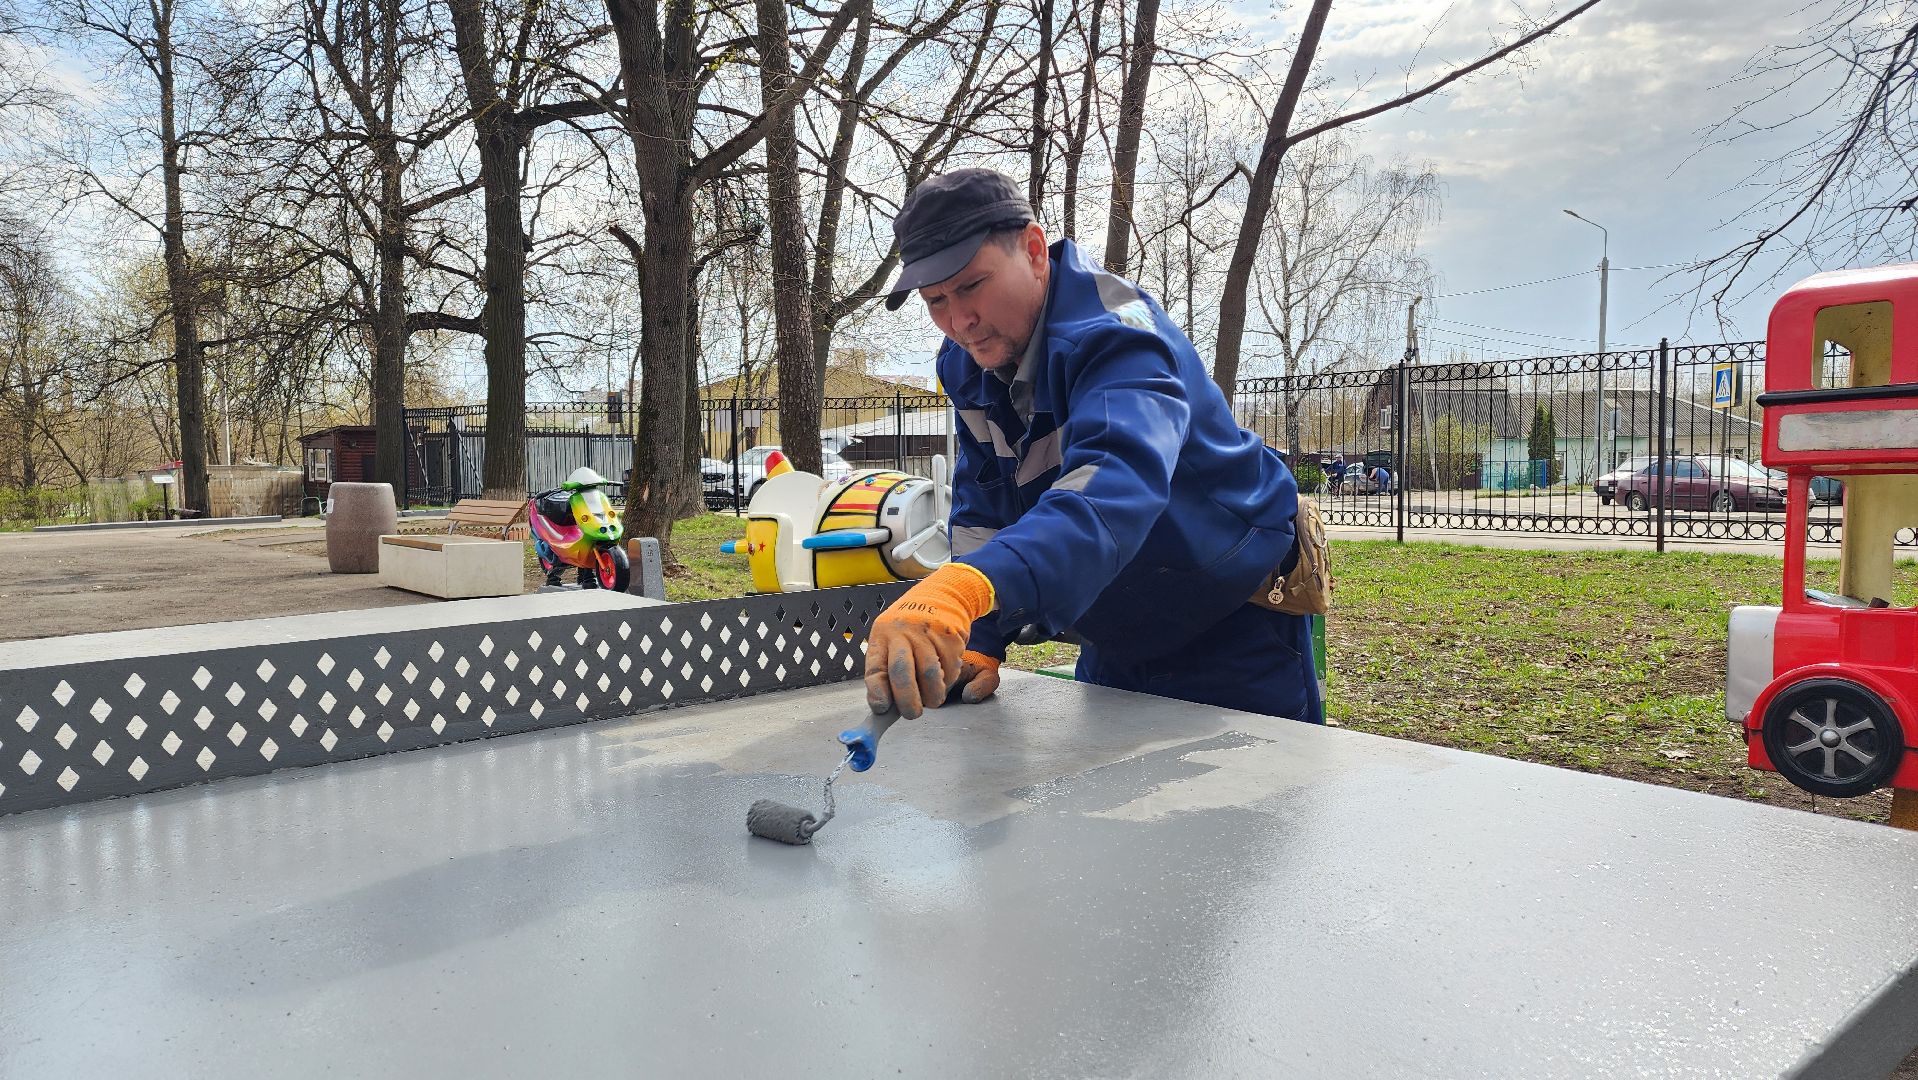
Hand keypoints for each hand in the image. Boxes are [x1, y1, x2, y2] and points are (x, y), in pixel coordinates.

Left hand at [864, 563, 995, 718]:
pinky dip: (948, 682)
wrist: (941, 597)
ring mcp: (927, 632)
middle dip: (907, 700)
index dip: (877, 691)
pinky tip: (943, 678)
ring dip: (932, 696)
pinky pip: (951, 669)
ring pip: (929, 674)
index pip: (875, 667)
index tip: (881, 709)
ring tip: (931, 701)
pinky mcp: (950, 635)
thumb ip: (886, 673)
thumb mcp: (890, 643)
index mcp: (882, 636)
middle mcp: (901, 632)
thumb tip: (883, 710)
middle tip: (912, 715)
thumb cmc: (909, 633)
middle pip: (901, 671)